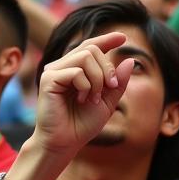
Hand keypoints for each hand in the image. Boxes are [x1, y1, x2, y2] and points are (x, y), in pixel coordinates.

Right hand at [33, 31, 132, 158]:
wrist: (66, 142)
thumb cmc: (83, 123)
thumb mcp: (108, 102)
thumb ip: (118, 82)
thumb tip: (130, 60)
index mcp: (76, 69)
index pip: (91, 46)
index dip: (107, 39)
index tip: (123, 37)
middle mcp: (63, 66)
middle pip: (92, 49)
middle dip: (107, 69)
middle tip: (109, 88)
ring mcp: (54, 71)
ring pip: (85, 57)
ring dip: (98, 79)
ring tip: (93, 98)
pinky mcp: (48, 80)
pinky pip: (75, 72)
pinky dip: (86, 86)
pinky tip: (82, 100)